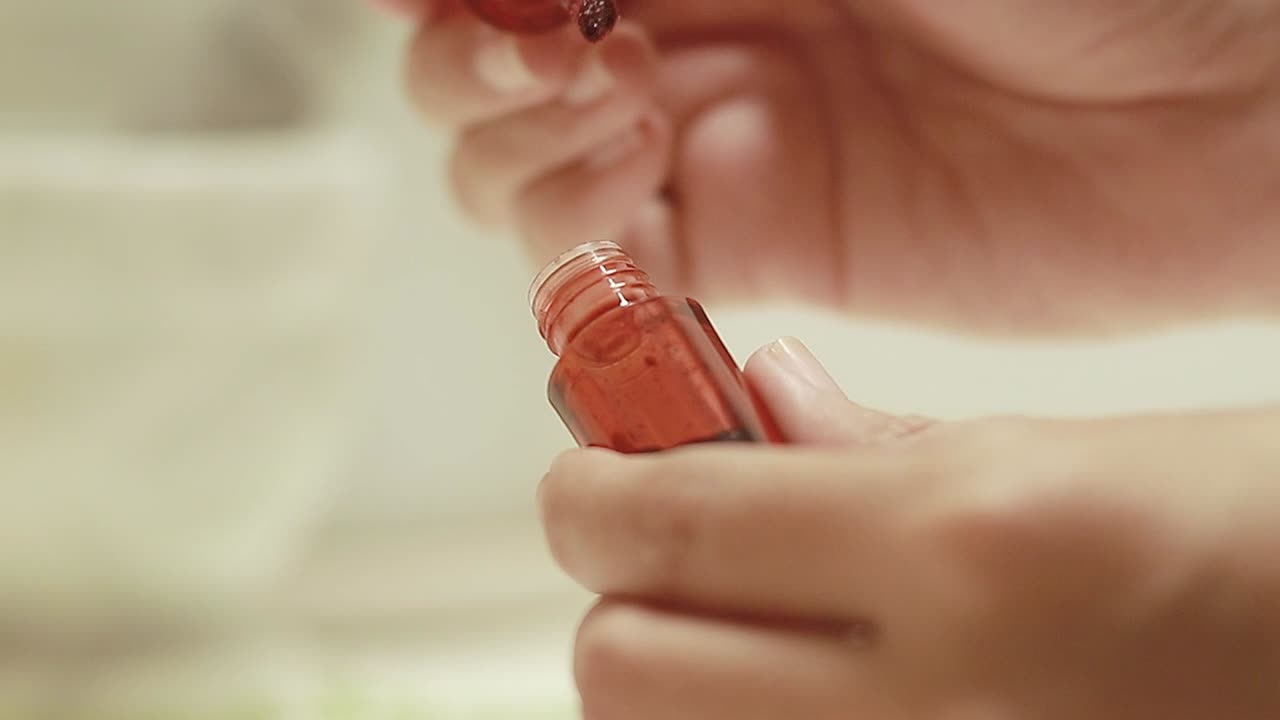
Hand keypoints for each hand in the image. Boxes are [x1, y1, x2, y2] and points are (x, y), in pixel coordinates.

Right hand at [382, 0, 1279, 334]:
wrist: (1225, 102)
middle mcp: (693, 28)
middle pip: (484, 64)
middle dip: (469, 57)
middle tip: (539, 39)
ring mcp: (718, 140)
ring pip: (521, 171)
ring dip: (517, 144)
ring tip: (615, 104)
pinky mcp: (759, 245)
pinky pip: (608, 266)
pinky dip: (574, 241)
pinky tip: (631, 184)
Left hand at [538, 337, 1279, 718]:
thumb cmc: (1270, 546)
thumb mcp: (1080, 450)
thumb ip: (884, 440)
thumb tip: (759, 399)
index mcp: (972, 549)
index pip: (667, 525)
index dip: (590, 488)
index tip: (590, 469)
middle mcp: (938, 705)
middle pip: (624, 669)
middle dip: (624, 590)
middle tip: (678, 539)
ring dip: (676, 672)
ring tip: (756, 615)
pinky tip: (823, 679)